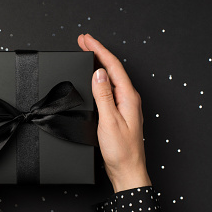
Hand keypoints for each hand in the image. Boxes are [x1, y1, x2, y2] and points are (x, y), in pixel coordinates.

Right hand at [78, 34, 151, 192]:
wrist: (127, 171)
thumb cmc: (121, 151)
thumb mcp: (109, 121)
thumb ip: (104, 96)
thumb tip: (98, 73)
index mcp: (129, 97)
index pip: (112, 66)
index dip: (99, 50)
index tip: (86, 39)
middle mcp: (129, 98)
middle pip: (112, 68)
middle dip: (98, 52)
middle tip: (83, 41)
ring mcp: (125, 105)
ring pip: (111, 77)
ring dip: (98, 63)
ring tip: (87, 53)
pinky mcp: (119, 112)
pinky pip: (109, 88)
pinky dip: (99, 78)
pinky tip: (94, 78)